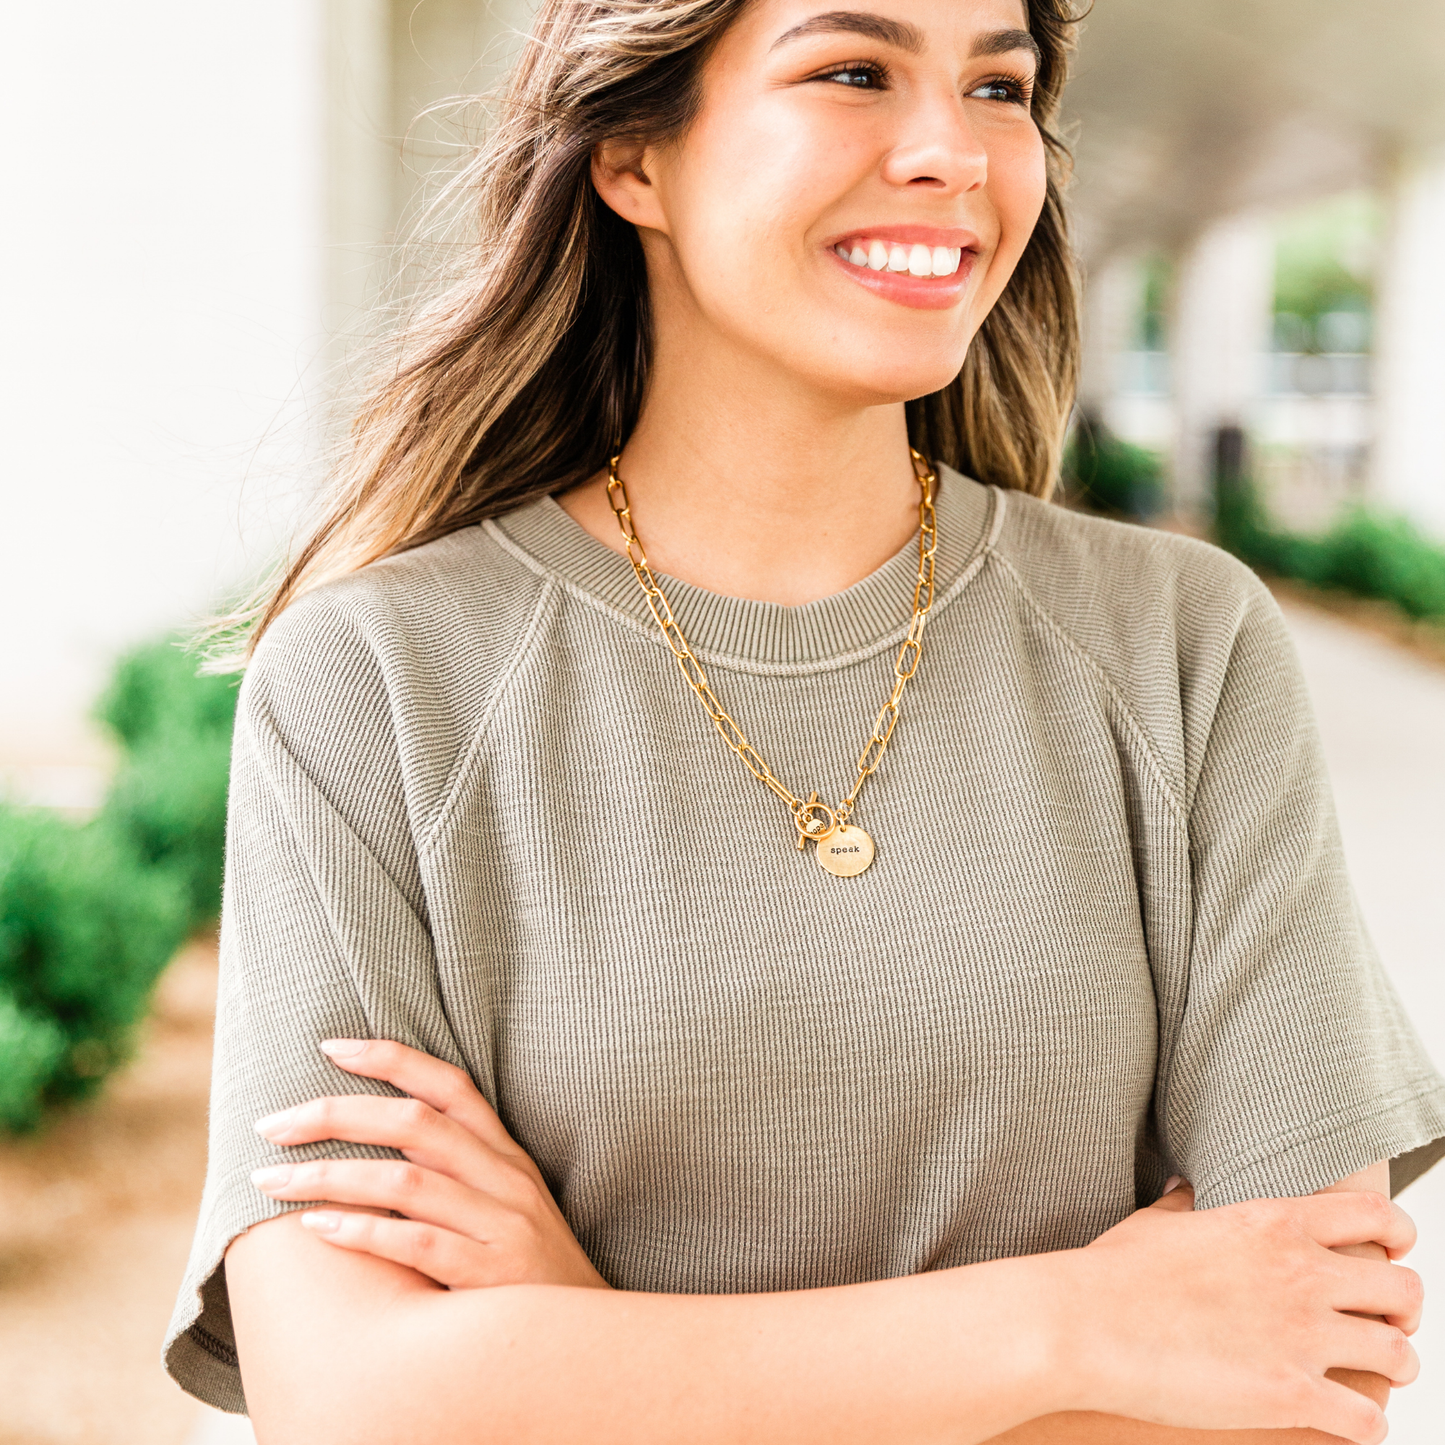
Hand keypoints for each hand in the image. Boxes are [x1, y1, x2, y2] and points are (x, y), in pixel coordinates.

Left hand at [250, 1039, 608, 1291]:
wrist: (584, 1340)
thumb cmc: (527, 1273)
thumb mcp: (506, 1206)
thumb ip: (456, 1171)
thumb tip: (375, 1141)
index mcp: (507, 1154)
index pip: (449, 1085)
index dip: (390, 1059)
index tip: (330, 1046)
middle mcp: (506, 1178)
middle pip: (414, 1123)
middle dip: (334, 1114)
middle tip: (271, 1124)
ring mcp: (501, 1224)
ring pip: (405, 1180)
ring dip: (328, 1175)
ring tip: (270, 1179)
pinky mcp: (489, 1276)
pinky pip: (415, 1242)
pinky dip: (361, 1230)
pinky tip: (316, 1226)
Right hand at [1056, 1181, 1421, 1444]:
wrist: (1085, 1325)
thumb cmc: (1111, 1272)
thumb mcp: (1157, 1222)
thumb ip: (1187, 1204)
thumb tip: (1187, 1189)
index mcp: (1272, 1222)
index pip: (1375, 1214)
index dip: (1396, 1236)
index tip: (1389, 1254)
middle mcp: (1300, 1273)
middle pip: (1403, 1287)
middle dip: (1402, 1309)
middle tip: (1382, 1323)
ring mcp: (1300, 1335)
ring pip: (1399, 1355)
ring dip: (1395, 1367)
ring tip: (1375, 1376)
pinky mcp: (1291, 1394)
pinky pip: (1370, 1420)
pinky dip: (1368, 1425)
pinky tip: (1347, 1423)